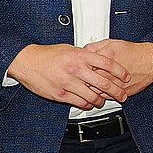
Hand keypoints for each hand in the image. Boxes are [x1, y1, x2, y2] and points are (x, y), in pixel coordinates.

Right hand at [8, 43, 126, 108]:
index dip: (120, 71)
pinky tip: (90, 103)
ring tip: (105, 101)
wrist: (27, 62)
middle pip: (104, 83)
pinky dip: (88, 105)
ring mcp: (68, 83)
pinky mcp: (61, 94)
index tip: (126, 77)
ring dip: (102, 101)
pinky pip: (80, 102)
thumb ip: (85, 54)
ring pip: (93, 96)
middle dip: (117, 91)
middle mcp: (75, 69)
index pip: (107, 64)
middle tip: (122, 95)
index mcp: (79, 56)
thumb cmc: (47, 54)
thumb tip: (99, 56)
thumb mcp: (69, 48)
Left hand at [84, 39, 152, 100]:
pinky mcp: (122, 92)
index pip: (86, 65)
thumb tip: (85, 50)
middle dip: (83, 80)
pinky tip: (98, 92)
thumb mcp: (113, 43)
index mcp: (106, 58)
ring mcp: (116, 84)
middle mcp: (110, 72)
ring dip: (90, 90)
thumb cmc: (134, 52)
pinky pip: (106, 96)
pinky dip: (100, 95)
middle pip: (89, 80)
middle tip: (79, 79)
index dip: (80, 67)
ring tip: (87, 87)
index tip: (77, 68)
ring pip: (96, 90)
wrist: (151, 62)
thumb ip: (96, 46)